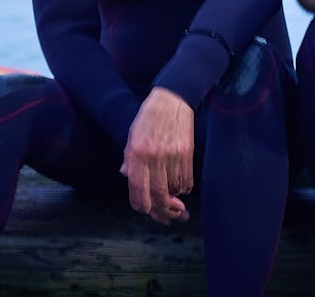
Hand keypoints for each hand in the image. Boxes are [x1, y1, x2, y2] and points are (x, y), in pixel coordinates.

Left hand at [121, 87, 193, 223]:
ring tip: (174, 203)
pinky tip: (181, 189)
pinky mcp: (187, 153)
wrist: (172, 99)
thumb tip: (127, 177)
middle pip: (158, 196)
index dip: (141, 205)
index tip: (144, 210)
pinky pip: (186, 181)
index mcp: (136, 153)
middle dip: (161, 211)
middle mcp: (153, 157)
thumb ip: (129, 159)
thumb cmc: (149, 117)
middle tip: (164, 215)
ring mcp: (172, 156)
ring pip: (174, 191)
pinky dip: (184, 189)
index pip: (138, 190)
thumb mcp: (132, 135)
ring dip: (173, 200)